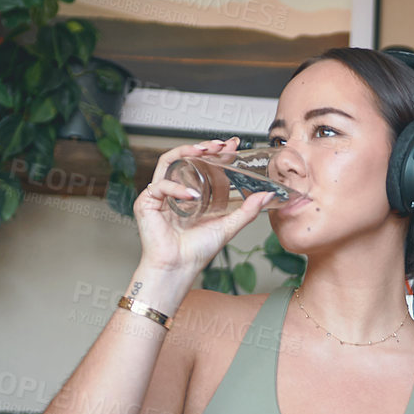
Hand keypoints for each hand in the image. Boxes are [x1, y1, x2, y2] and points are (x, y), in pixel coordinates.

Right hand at [133, 138, 276, 276]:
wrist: (179, 268)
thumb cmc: (197, 251)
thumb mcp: (228, 226)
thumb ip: (247, 211)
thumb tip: (266, 196)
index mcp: (193, 194)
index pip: (204, 166)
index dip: (218, 153)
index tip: (233, 145)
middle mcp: (176, 190)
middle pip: (186, 158)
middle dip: (203, 147)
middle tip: (220, 144)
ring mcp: (160, 195)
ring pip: (169, 162)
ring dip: (186, 152)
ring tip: (204, 152)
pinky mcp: (147, 202)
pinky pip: (161, 185)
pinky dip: (177, 188)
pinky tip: (192, 195)